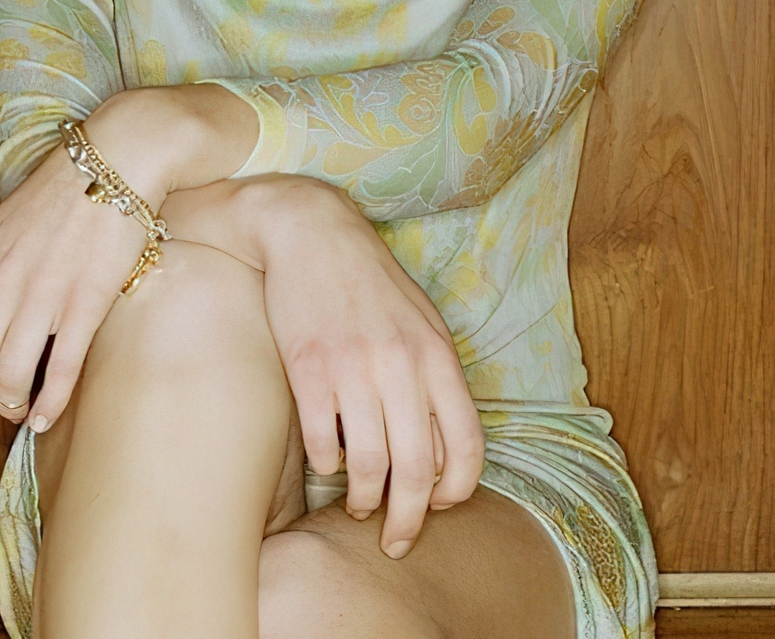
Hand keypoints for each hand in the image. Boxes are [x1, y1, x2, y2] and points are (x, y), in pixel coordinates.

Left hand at [0, 92, 198, 445]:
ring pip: (10, 375)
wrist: (117, 158)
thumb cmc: (65, 192)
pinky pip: (62, 365)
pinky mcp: (87, 297)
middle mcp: (3, 281)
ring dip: (12, 408)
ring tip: (22, 416)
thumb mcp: (6, 226)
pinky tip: (51, 416)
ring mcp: (44, 291)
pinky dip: (52, 401)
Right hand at [221, 176, 485, 559]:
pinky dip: (327, 464)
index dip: (457, 490)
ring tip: (359, 506)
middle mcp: (402, 366)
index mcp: (437, 356)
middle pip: (417, 469)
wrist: (310, 233)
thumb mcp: (420, 324)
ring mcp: (354, 369)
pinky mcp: (308, 370)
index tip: (439, 508)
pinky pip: (324, 442)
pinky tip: (328, 462)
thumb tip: (440, 454)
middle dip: (409, 520)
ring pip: (369, 465)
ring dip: (365, 500)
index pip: (465, 444)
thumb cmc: (370, 284)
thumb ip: (435, 382)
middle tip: (396, 542)